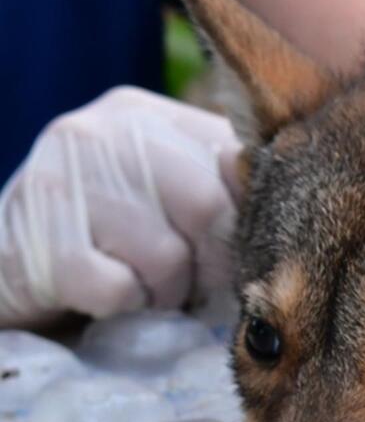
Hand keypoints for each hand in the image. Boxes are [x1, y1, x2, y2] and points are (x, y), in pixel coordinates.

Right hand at [0, 86, 241, 326]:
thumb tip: (280, 201)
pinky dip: (122, 306)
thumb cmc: (112, 238)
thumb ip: (223, 189)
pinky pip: (116, 288)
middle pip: (208, 207)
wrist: (12, 265)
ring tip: (141, 288)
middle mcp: (102, 130)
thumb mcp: (169, 198)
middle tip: (191, 284)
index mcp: (147, 115)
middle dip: (211, 265)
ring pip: (165, 256)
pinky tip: (105, 296)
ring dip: (164, 292)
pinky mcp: (34, 233)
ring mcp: (62, 176)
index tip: (236, 251)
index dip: (246, 222)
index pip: (234, 161)